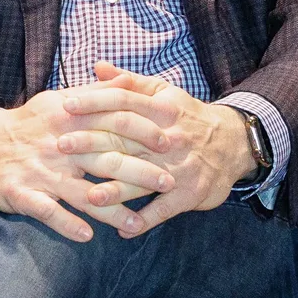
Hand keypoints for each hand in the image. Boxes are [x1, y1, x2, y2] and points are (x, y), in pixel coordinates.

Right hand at [0, 87, 174, 241]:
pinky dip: (66, 223)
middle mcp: (56, 146)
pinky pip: (46, 211)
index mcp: (67, 119)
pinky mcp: (21, 192)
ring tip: (135, 223)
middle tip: (169, 182)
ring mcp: (39, 172)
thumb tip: (130, 81)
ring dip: (109, 210)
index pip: (111, 123)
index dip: (142, 131)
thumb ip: (96, 93)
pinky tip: (87, 235)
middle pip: (104, 159)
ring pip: (80, 193)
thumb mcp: (59, 100)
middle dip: (139, 172)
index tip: (169, 141)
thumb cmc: (30, 123)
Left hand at [53, 63, 255, 234]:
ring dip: (117, 190)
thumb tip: (97, 67)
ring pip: (143, 179)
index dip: (94, 102)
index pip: (123, 101)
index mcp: (162, 110)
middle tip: (62, 146)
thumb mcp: (165, 92)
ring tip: (89, 197)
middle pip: (126, 139)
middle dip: (92, 143)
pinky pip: (164, 210)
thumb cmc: (188, 116)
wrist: (235, 143)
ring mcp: (179, 168)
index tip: (65, 104)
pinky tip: (122, 230)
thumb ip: (130, 82)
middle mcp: (168, 138)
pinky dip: (144, 221)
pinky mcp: (189, 194)